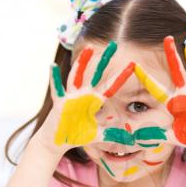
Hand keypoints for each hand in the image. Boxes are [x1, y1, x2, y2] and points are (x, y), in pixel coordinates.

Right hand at [35, 41, 135, 155]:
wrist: (58, 141)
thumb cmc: (77, 135)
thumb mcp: (98, 135)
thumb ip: (113, 135)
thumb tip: (130, 140)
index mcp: (94, 101)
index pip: (111, 86)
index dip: (121, 77)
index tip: (133, 65)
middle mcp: (84, 95)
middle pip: (96, 74)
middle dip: (105, 60)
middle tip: (115, 45)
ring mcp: (72, 97)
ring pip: (78, 76)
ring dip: (83, 63)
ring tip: (90, 48)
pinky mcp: (60, 103)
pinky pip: (57, 89)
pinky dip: (54, 78)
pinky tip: (52, 66)